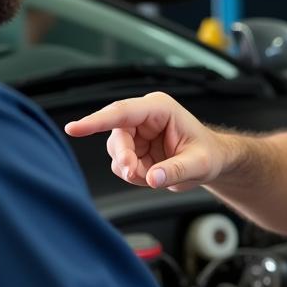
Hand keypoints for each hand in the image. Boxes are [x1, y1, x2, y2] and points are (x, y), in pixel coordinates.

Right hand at [64, 92, 227, 190]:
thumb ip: (175, 171)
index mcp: (160, 108)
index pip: (122, 113)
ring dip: (130, 168)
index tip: (74, 128)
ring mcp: (136, 131)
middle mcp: (144, 115)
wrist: (212, 160)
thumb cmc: (209, 154)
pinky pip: (120, 162)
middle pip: (117, 135)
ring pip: (116, 151)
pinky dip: (132, 173)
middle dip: (124, 157)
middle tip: (134, 173)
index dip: (96, 121)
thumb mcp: (199, 164)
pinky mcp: (133, 145)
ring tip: (154, 173)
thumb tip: (152, 178)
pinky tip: (151, 172)